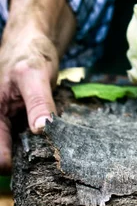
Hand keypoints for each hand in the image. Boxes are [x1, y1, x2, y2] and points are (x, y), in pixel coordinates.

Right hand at [0, 0, 74, 173]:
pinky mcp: (24, 120)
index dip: (15, 165)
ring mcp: (11, 123)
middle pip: (11, 156)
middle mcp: (0, 123)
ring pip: (24, 149)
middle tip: (57, 161)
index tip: (42, 163)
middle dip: (30, 160)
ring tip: (62, 151)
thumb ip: (38, 103)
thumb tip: (42, 130)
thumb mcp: (35, 76)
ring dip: (40, 151)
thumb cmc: (30, 54)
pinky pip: (34, 138)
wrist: (33, 41)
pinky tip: (60, 139)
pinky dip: (45, 140)